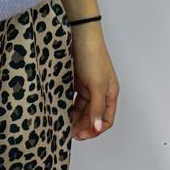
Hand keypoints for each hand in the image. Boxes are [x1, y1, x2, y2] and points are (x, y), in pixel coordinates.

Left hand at [67, 22, 117, 139]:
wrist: (79, 33)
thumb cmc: (92, 56)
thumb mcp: (96, 84)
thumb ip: (96, 107)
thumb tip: (98, 128)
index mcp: (110, 93)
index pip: (107, 119)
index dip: (95, 130)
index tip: (81, 135)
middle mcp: (100, 91)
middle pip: (93, 116)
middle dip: (83, 126)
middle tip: (68, 133)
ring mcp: (88, 87)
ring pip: (81, 109)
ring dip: (74, 118)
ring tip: (62, 124)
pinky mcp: (76, 81)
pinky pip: (73, 99)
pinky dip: (67, 107)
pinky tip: (59, 111)